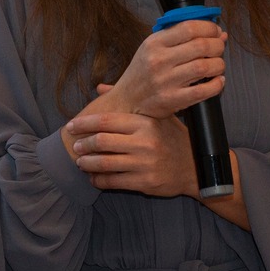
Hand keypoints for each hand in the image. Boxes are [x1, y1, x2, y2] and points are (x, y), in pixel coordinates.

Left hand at [65, 103, 196, 197]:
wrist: (197, 168)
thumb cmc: (174, 139)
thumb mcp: (158, 117)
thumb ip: (129, 103)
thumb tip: (101, 88)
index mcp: (145, 123)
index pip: (107, 120)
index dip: (85, 123)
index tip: (72, 125)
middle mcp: (145, 142)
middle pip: (102, 141)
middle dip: (84, 145)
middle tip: (76, 146)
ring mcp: (145, 163)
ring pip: (104, 163)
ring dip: (87, 163)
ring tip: (80, 162)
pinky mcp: (145, 182)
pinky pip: (113, 182)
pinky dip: (98, 180)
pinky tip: (93, 178)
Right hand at [96, 21, 225, 118]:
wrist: (127, 100)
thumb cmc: (144, 72)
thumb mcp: (154, 47)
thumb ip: (182, 37)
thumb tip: (220, 33)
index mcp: (155, 43)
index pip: (189, 27)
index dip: (209, 27)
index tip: (215, 31)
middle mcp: (159, 60)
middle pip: (201, 46)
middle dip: (217, 45)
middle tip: (219, 48)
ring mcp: (165, 81)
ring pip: (204, 67)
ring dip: (219, 64)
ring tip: (217, 65)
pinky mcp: (172, 100)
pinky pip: (203, 91)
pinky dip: (217, 85)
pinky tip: (218, 81)